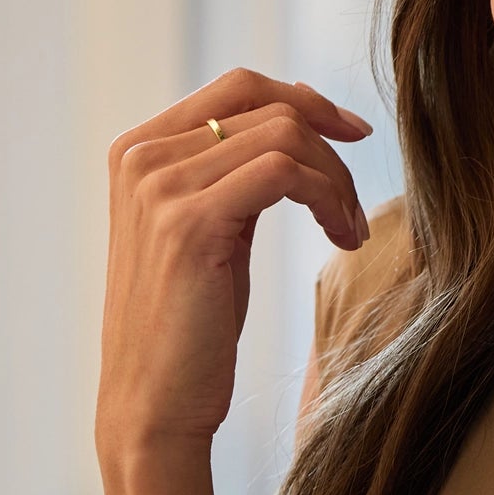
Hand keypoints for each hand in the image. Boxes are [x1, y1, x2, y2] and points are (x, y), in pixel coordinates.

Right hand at [96, 68, 374, 460]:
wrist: (153, 408)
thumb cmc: (187, 330)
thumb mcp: (209, 232)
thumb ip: (232, 173)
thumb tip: (295, 114)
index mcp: (137, 151)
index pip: (235, 86)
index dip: (305, 99)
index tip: (352, 135)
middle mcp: (140, 158)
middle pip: (264, 103)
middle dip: (329, 141)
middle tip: (357, 200)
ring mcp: (160, 187)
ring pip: (282, 135)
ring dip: (335, 179)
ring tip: (347, 230)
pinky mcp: (189, 223)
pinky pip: (284, 172)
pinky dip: (328, 197)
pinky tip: (341, 237)